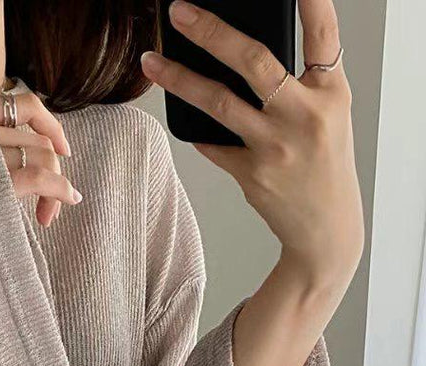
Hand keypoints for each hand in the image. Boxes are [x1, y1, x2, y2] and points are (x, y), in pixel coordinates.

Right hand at [0, 90, 81, 227]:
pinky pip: (40, 177)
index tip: (64, 150)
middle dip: (53, 170)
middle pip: (37, 142)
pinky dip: (61, 188)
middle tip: (49, 209)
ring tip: (47, 218)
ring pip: (41, 160)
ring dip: (54, 190)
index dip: (50, 125)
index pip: (24, 106)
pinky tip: (69, 199)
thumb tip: (33, 156)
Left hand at [140, 0, 363, 293]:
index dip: (312, 2)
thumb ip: (301, 82)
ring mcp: (276, 146)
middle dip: (211, 32)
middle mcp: (304, 115)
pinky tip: (184, 117)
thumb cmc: (323, 164)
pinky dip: (198, 131)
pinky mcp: (252, 174)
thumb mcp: (329, 114)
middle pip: (254, 61)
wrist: (325, 228)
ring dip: (179, 79)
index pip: (322, 35)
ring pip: (219, 102)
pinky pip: (213, 143)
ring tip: (150, 61)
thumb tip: (245, 54)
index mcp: (330, 93)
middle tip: (179, 12)